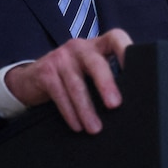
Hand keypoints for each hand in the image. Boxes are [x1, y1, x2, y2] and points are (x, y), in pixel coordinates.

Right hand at [4, 28, 131, 133]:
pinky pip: (60, 94)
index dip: (126, 50)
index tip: (136, 68)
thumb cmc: (70, 77)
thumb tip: (133, 101)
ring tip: (95, 128)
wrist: (31, 79)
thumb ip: (107, 76)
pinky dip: (70, 113)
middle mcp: (79, 47)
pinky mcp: (46, 72)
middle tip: (115, 105)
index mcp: (96, 45)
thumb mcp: (88, 71)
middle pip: (96, 63)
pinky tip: (77, 125)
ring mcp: (61, 57)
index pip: (115, 38)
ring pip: (77, 84)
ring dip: (87, 109)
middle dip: (106, 84)